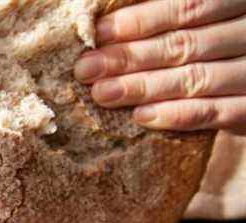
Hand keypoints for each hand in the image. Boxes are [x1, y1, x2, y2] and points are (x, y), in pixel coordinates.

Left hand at [75, 0, 245, 218]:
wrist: (245, 86)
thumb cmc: (209, 43)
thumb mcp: (191, 22)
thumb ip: (158, 14)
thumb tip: (100, 23)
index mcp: (232, 3)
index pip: (185, 6)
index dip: (139, 20)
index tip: (97, 33)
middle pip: (183, 44)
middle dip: (129, 57)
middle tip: (86, 69)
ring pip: (195, 77)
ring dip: (144, 87)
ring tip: (102, 93)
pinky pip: (215, 112)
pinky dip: (177, 115)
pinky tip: (141, 117)